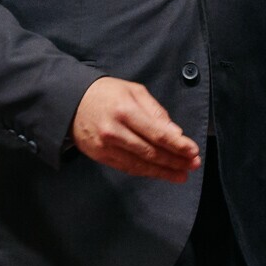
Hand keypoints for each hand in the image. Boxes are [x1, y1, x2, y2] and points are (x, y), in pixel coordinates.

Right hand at [70, 77, 201, 181]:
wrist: (71, 102)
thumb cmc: (107, 93)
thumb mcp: (134, 91)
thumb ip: (156, 112)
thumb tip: (175, 133)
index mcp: (126, 110)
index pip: (157, 134)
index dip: (178, 145)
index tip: (194, 152)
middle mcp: (115, 131)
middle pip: (151, 152)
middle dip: (175, 161)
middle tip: (192, 165)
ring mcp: (105, 146)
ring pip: (140, 164)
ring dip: (163, 171)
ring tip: (181, 175)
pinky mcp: (100, 156)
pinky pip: (127, 167)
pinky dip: (145, 172)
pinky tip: (159, 173)